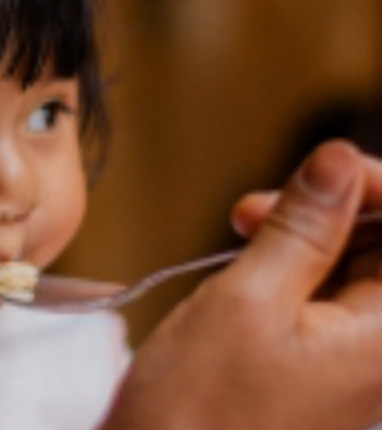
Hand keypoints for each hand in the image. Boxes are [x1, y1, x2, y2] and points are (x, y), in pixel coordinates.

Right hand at [102, 141, 381, 429]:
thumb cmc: (199, 411)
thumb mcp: (246, 299)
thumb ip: (302, 226)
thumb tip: (340, 158)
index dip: (379, 185)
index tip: (323, 168)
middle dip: (340, 205)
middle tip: (259, 203)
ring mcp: (363, 364)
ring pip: (364, 266)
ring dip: (310, 233)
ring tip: (240, 229)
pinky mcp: (331, 371)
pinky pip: (336, 297)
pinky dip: (296, 267)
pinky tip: (249, 262)